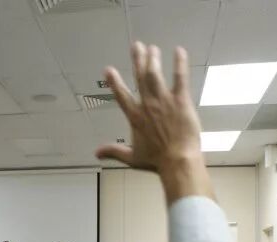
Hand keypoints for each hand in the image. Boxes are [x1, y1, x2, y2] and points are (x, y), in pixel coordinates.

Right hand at [95, 43, 211, 203]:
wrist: (176, 160)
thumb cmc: (155, 161)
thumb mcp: (131, 157)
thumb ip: (113, 152)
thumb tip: (96, 153)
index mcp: (135, 117)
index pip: (122, 96)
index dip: (114, 82)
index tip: (108, 69)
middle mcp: (146, 104)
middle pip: (140, 77)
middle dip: (137, 60)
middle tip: (136, 45)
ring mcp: (163, 100)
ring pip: (155, 74)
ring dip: (153, 59)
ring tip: (152, 47)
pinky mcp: (180, 100)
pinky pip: (179, 77)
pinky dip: (179, 63)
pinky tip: (179, 51)